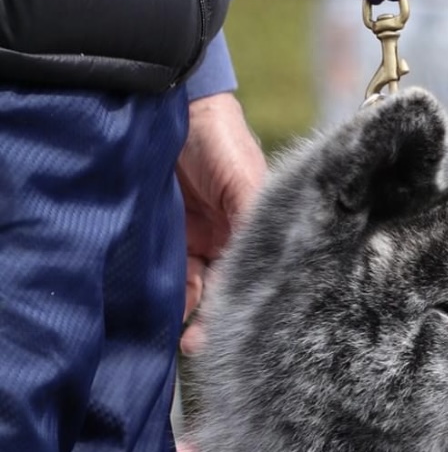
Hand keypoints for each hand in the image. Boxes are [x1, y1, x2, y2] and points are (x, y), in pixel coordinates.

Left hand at [177, 93, 266, 353]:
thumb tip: (275, 277)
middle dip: (219, 321)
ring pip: (197, 290)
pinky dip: (171, 296)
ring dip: (192, 315)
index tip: (244, 336)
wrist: (170, 105)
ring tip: (187, 339)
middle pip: (228, 291)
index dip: (252, 306)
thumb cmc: (221, 140)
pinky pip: (170, 276)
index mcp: (256, 231)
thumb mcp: (250, 185)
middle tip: (206, 347)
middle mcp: (230, 241)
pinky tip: (172, 315)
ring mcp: (197, 240)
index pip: (260, 277)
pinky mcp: (167, 237)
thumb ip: (258, 225)